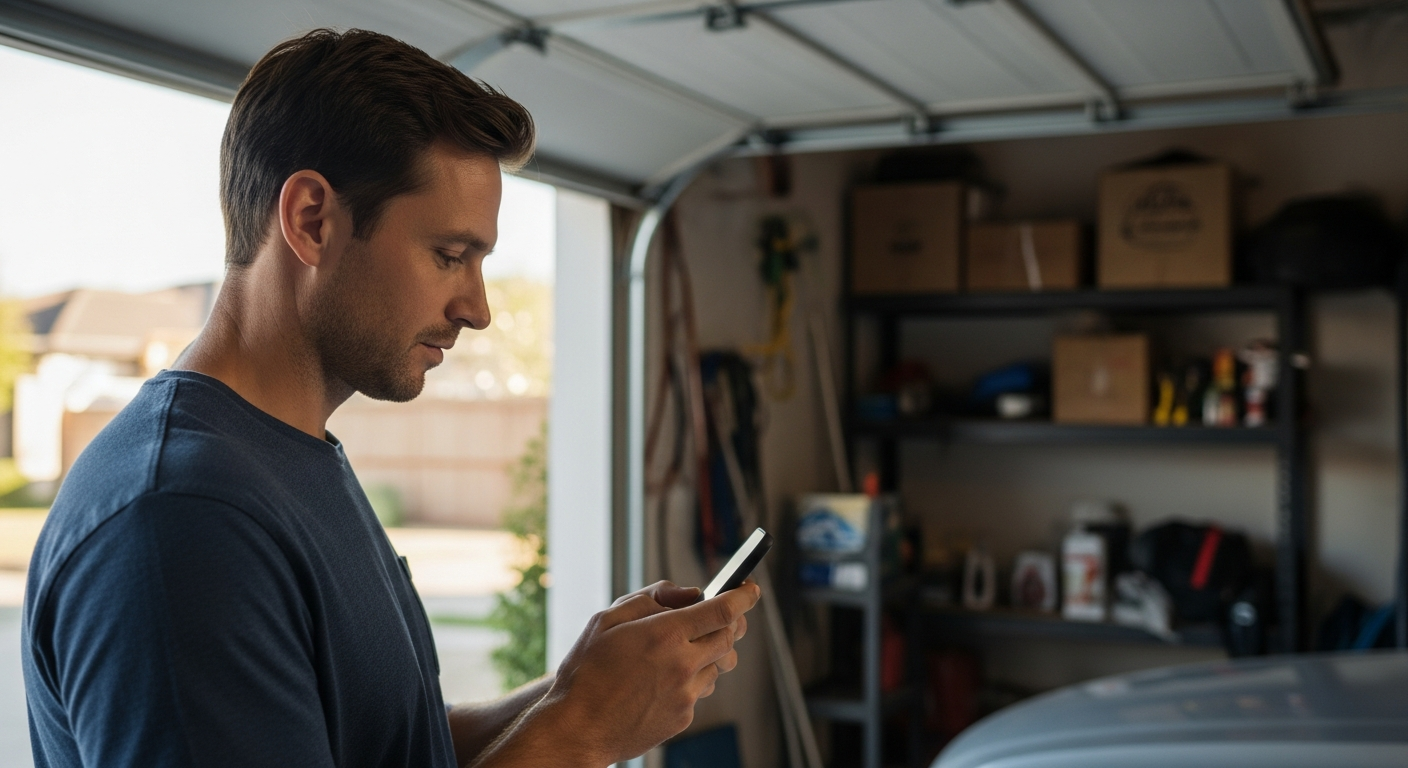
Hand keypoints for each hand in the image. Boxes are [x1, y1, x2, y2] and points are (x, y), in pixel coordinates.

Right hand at [541, 580, 760, 763]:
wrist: (576, 729)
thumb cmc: (586, 671)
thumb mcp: (607, 618)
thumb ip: (652, 598)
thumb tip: (690, 594)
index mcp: (665, 634)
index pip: (723, 610)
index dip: (744, 596)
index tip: (752, 589)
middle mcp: (683, 665)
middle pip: (730, 637)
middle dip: (731, 622)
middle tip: (721, 615)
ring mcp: (686, 695)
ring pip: (719, 665)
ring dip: (712, 651)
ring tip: (684, 649)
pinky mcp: (683, 718)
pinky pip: (701, 691)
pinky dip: (693, 678)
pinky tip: (665, 678)